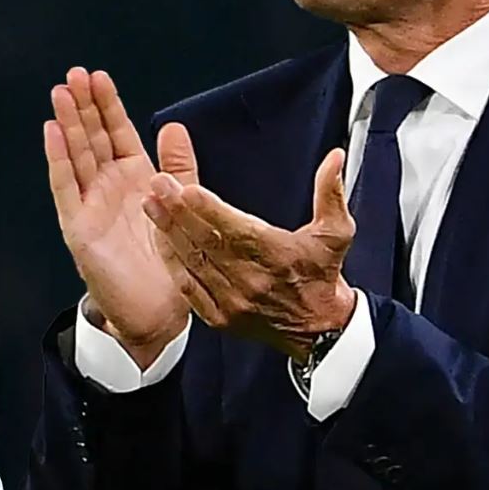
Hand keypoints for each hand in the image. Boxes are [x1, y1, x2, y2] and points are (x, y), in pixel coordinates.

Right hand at [45, 67, 191, 365]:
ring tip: (60, 94)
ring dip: (67, 124)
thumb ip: (179, 166)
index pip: (117, 132)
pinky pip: (66, 187)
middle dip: (82, 105)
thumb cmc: (167, 263)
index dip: (107, 105)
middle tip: (74, 75)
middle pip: (92, 137)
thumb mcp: (181, 204)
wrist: (158, 311)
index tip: (99, 78)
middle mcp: (107, 187)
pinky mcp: (78, 226)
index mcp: (133, 178)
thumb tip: (173, 125)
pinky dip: (59, 160)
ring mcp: (90, 204)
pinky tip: (52, 133)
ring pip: (76, 155)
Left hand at [142, 147, 358, 360]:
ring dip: (169, 232)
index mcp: (277, 257)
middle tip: (158, 186)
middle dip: (179, 212)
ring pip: (193, 262)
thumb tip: (334, 158)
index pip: (238, 231)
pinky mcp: (219, 316)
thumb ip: (331, 192)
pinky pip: (188, 287)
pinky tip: (160, 240)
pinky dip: (173, 262)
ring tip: (151, 204)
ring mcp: (232, 301)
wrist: (320, 331)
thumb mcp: (337, 233)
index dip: (211, 210)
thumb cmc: (323, 277)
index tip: (188, 190)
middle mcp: (251, 281)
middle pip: (207, 242)